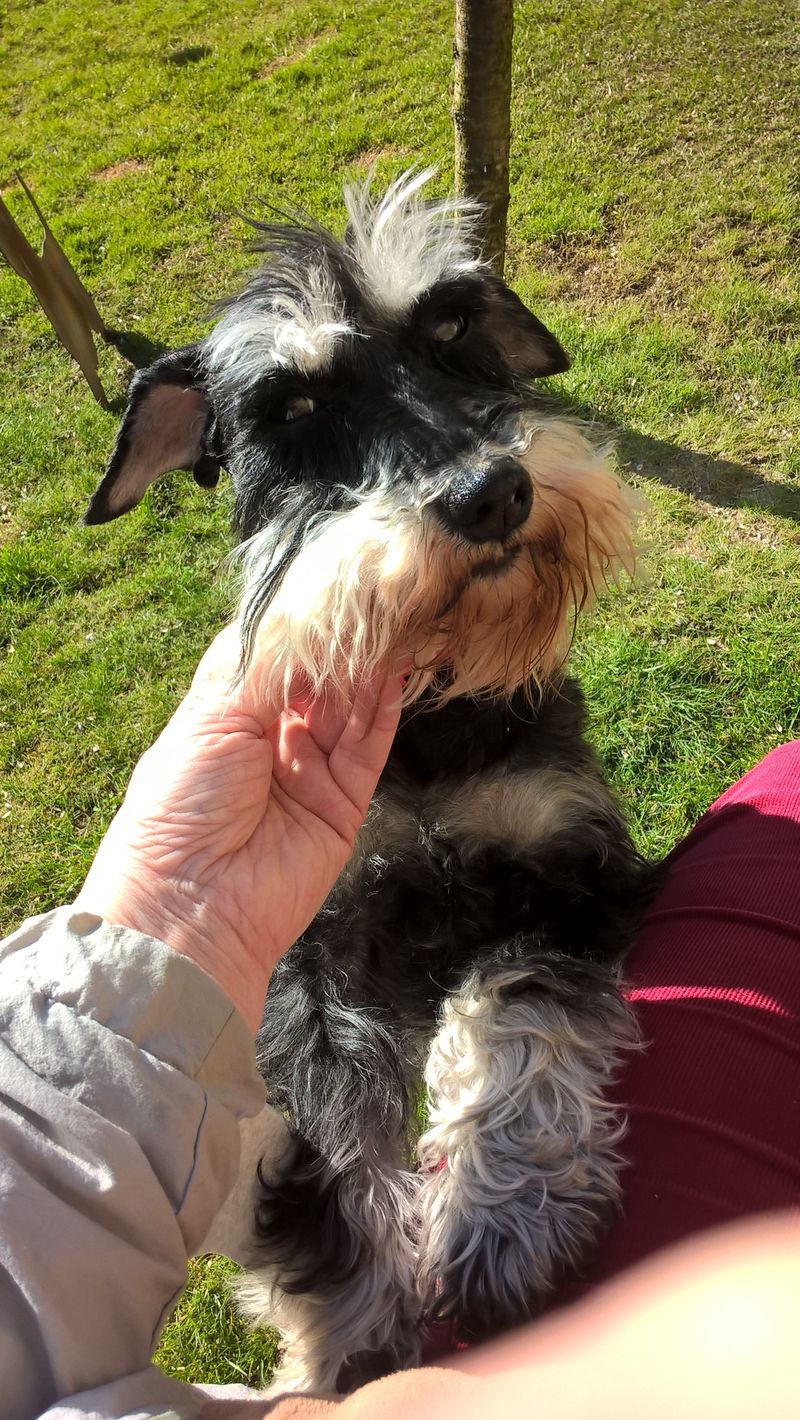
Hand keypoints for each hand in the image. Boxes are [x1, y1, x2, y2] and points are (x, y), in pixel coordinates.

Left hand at [75, 626, 402, 1031]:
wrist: (189, 907)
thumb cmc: (177, 809)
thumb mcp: (210, 719)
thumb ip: (263, 670)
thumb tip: (299, 619)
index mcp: (225, 716)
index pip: (272, 657)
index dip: (298, 624)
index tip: (328, 584)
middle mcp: (270, 740)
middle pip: (317, 679)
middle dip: (341, 641)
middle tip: (373, 596)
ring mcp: (308, 772)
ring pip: (349, 707)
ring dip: (370, 667)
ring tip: (394, 620)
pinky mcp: (343, 803)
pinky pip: (370, 747)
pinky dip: (385, 708)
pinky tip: (396, 669)